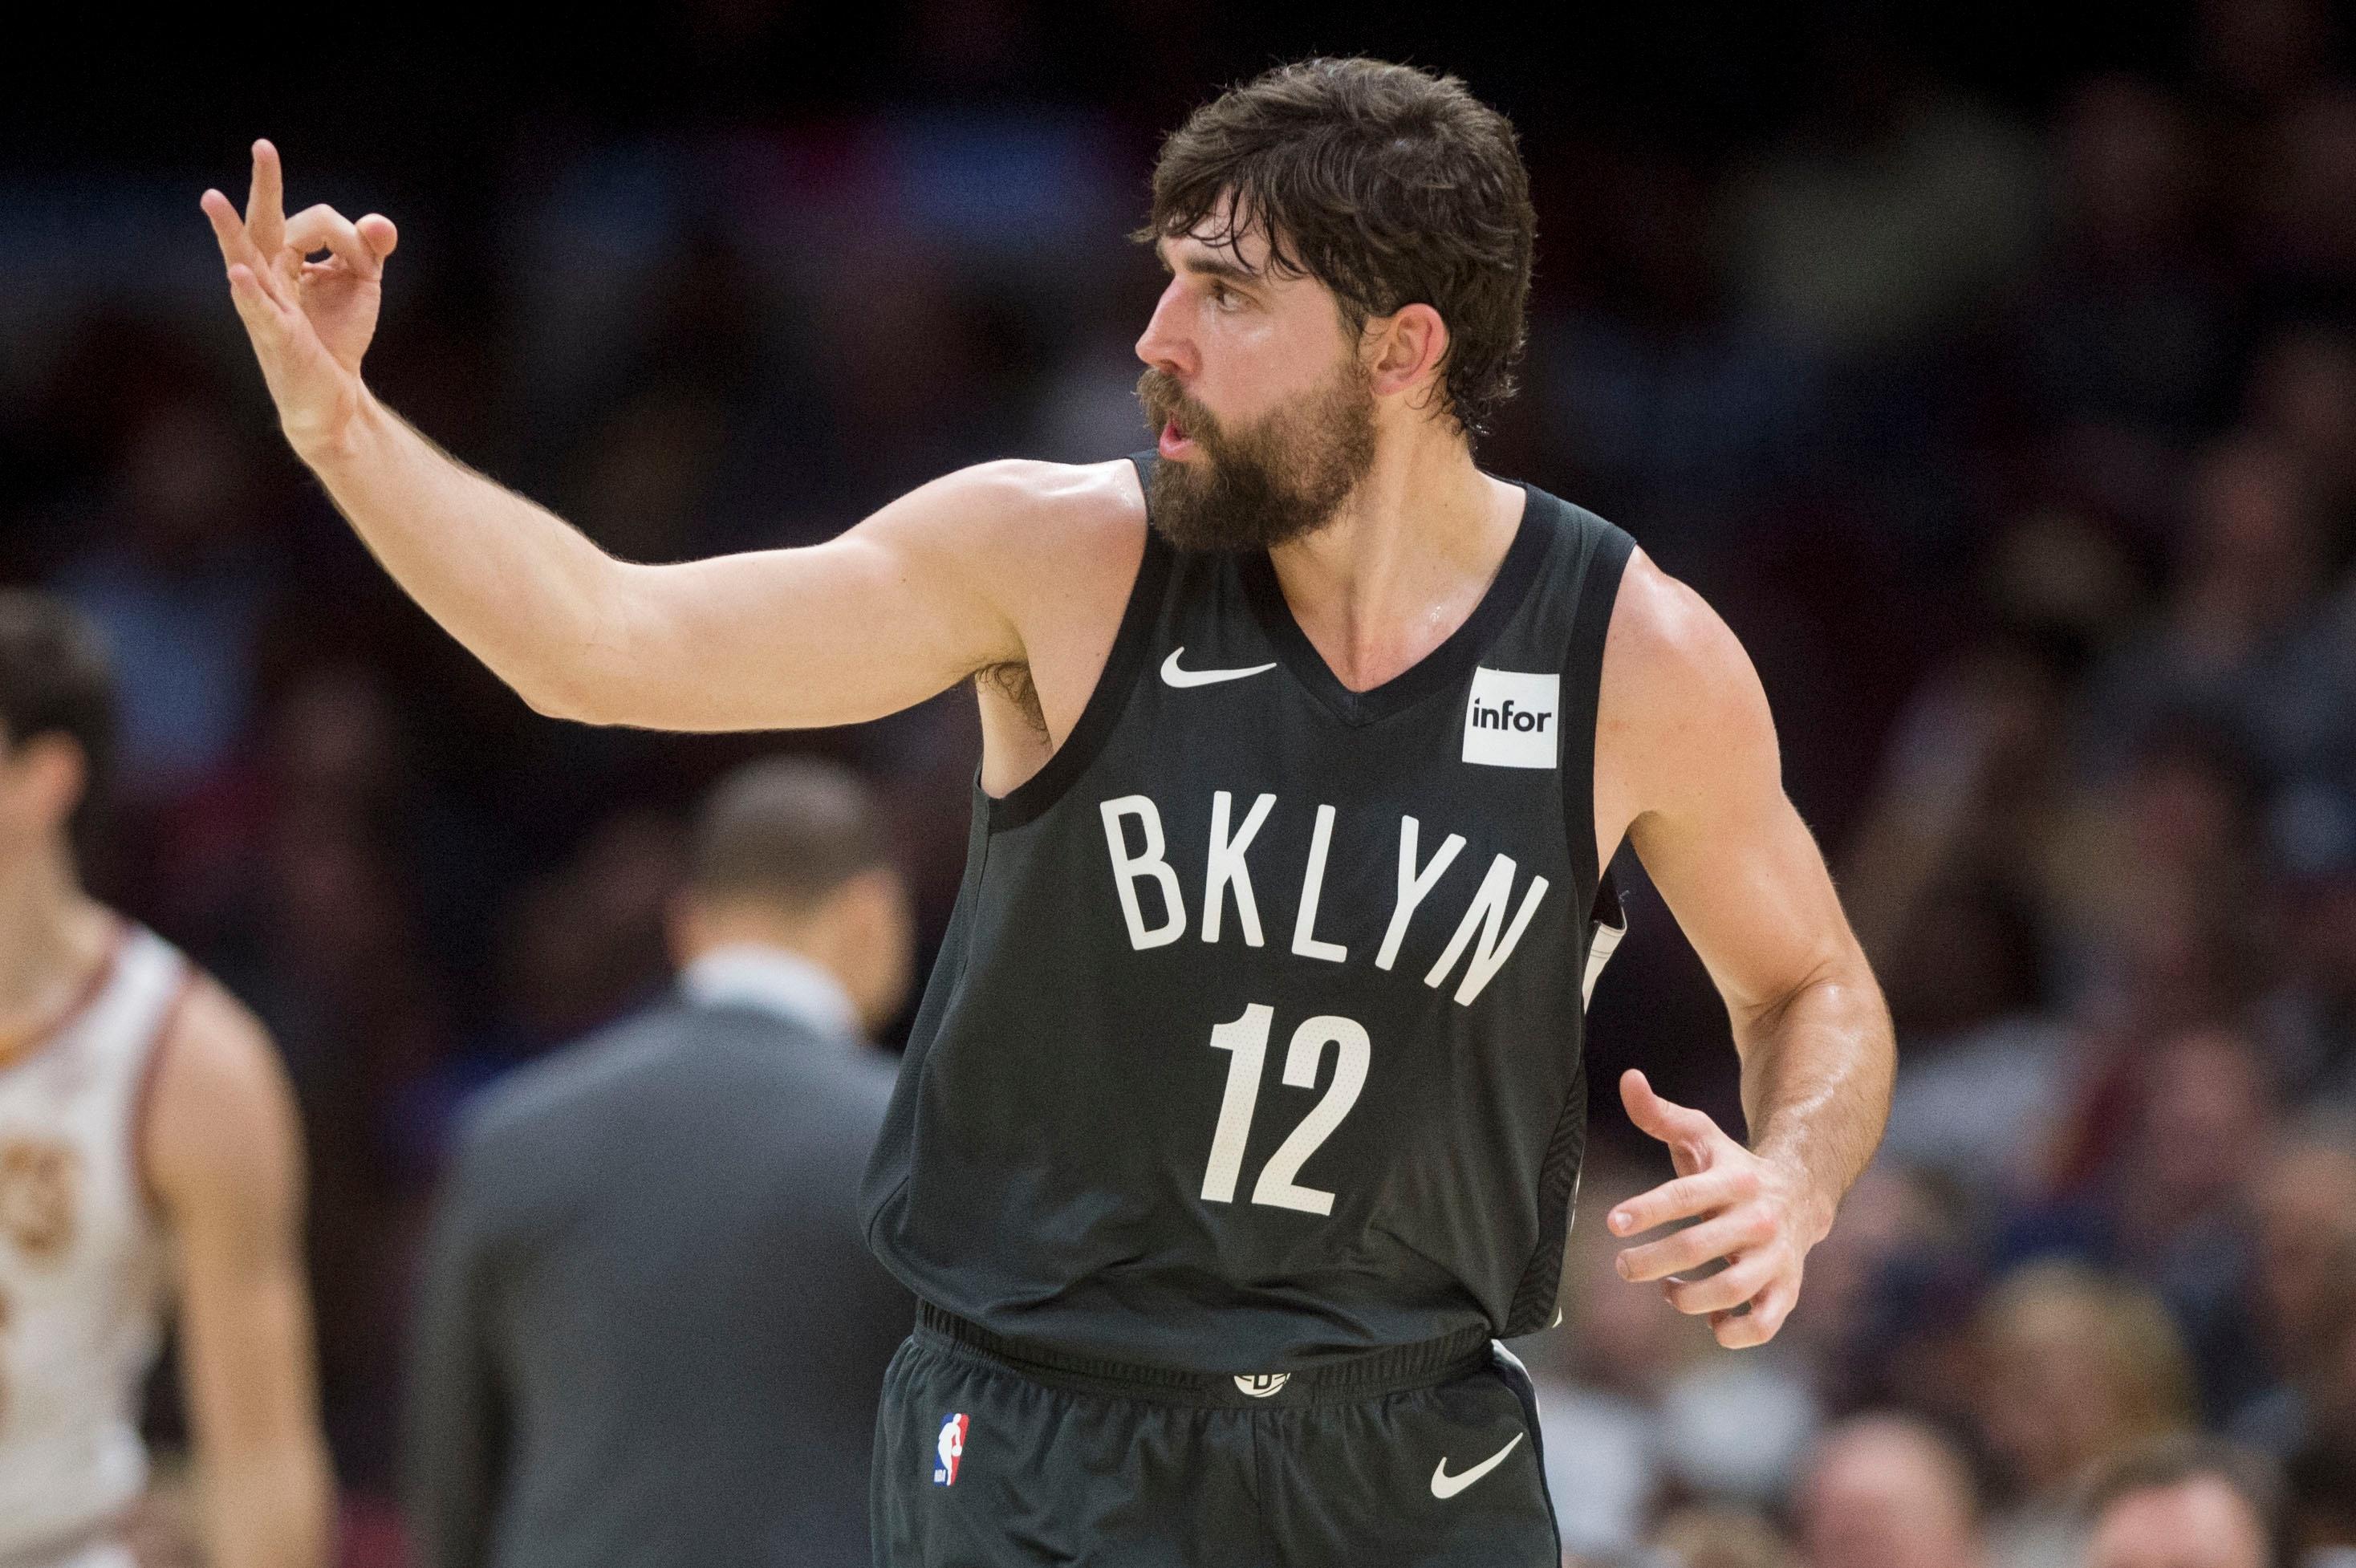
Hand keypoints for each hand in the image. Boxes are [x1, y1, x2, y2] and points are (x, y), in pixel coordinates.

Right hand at [201, 140, 397, 455]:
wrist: (332, 396)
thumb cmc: (336, 337)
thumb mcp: (361, 285)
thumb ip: (369, 249)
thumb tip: (379, 224)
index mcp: (285, 257)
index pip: (315, 223)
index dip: (349, 238)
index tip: (367, 258)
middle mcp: (267, 274)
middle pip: (263, 223)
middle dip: (266, 185)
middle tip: (264, 146)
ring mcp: (265, 303)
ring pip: (247, 259)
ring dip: (230, 230)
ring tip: (212, 199)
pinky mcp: (275, 335)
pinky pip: (258, 309)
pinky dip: (249, 291)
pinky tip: (238, 274)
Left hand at [1606, 1069, 1824, 1348]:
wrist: (1800, 1194)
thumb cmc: (1732, 1168)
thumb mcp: (1701, 1136)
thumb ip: (1660, 1114)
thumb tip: (1627, 1079)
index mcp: (1733, 1181)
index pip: (1685, 1195)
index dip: (1647, 1210)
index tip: (1613, 1223)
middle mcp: (1757, 1220)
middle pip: (1700, 1246)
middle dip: (1653, 1261)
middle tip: (1623, 1266)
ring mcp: (1775, 1257)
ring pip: (1732, 1290)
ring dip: (1689, 1298)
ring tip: (1667, 1292)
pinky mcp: (1786, 1290)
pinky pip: (1763, 1324)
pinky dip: (1733, 1331)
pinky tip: (1709, 1319)